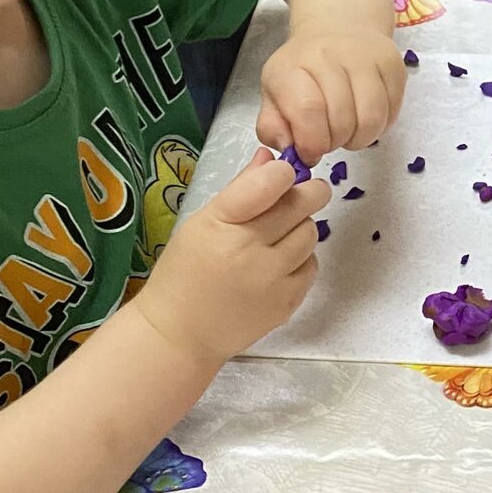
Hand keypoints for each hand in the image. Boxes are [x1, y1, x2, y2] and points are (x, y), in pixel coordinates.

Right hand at [136, 151, 329, 362]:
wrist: (180, 335)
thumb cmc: (184, 272)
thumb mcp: (201, 223)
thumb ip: (241, 189)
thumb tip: (271, 157)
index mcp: (221, 224)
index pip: (270, 183)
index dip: (284, 172)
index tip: (283, 174)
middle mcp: (249, 250)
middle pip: (302, 204)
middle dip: (307, 193)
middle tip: (299, 195)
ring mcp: (271, 280)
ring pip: (311, 232)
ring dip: (301, 227)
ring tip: (279, 235)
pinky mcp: (287, 303)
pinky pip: (311, 265)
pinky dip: (301, 259)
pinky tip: (278, 264)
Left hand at [259, 19, 406, 158]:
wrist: (338, 30)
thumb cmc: (304, 71)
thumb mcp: (275, 95)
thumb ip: (272, 126)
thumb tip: (288, 147)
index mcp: (293, 65)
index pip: (308, 109)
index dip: (311, 142)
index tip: (310, 153)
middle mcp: (330, 54)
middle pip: (342, 119)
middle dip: (335, 143)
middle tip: (330, 140)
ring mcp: (366, 56)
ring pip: (371, 119)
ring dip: (360, 138)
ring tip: (348, 133)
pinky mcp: (393, 64)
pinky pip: (392, 111)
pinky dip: (380, 126)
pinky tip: (364, 118)